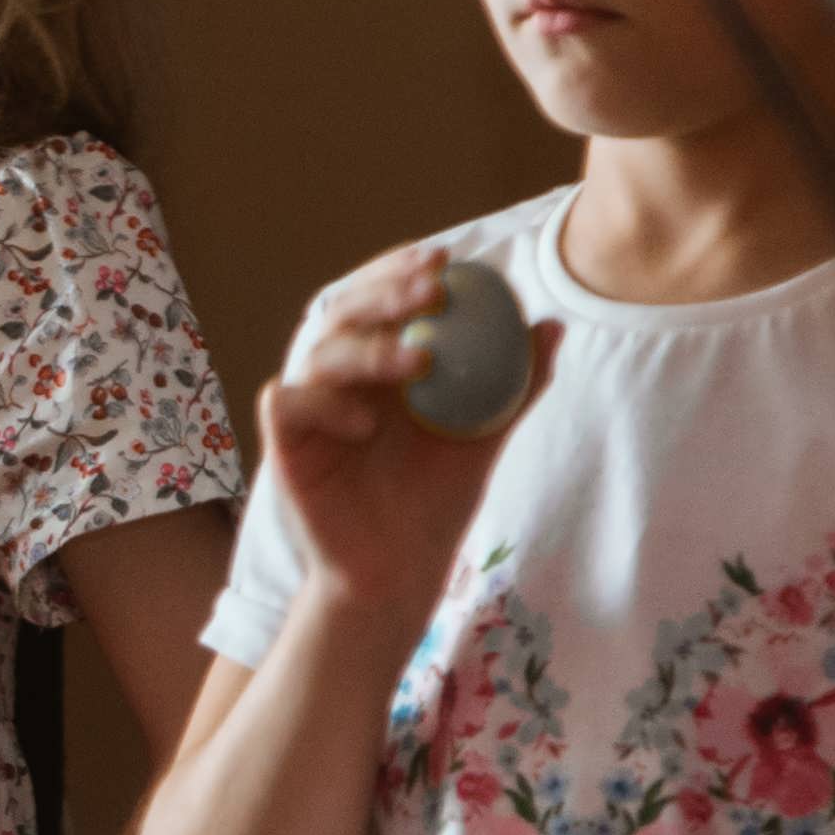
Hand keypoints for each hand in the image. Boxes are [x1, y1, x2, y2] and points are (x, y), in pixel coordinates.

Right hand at [256, 245, 548, 629]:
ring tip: (419, 362)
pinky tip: (362, 424)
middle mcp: (339, 379)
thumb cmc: (433, 505)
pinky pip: (284, 401)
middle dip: (385, 289)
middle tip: (432, 288)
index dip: (403, 269)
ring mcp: (310, 410)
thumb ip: (514, 386)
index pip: (381, 298)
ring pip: (317, 350)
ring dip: (368, 346)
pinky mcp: (284, 445)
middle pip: (343, 309)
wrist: (399, 573)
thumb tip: (550, 327)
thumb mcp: (484, 440)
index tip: (448, 261)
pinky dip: (321, 402)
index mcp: (379, 366)